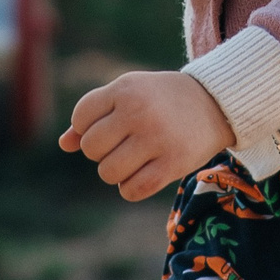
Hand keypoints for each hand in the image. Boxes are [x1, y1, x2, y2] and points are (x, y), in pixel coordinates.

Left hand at [57, 70, 232, 201]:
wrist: (215, 103)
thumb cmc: (161, 99)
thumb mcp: (128, 93)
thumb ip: (94, 114)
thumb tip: (64, 144)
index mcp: (125, 89)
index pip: (81, 117)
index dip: (87, 127)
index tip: (107, 125)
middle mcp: (138, 111)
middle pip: (91, 148)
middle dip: (101, 151)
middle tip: (122, 143)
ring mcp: (156, 138)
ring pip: (108, 172)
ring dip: (115, 172)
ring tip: (132, 159)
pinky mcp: (172, 164)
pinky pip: (131, 190)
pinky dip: (131, 188)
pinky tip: (143, 174)